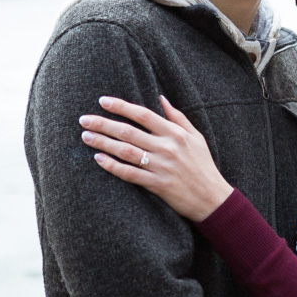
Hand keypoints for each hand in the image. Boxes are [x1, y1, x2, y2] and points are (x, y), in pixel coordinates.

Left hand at [79, 95, 233, 221]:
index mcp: (176, 134)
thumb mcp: (196, 137)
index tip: (102, 101)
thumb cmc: (204, 165)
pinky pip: (129, 174)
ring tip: (85, 136)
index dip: (121, 106)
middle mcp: (167, 148)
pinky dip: (112, 166)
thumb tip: (161, 98)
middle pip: (129, 131)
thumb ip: (178, 117)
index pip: (143, 115)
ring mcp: (161, 167)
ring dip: (103, 143)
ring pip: (126, 151)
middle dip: (104, 124)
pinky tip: (99, 159)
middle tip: (84, 119)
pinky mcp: (157, 184)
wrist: (212, 197)